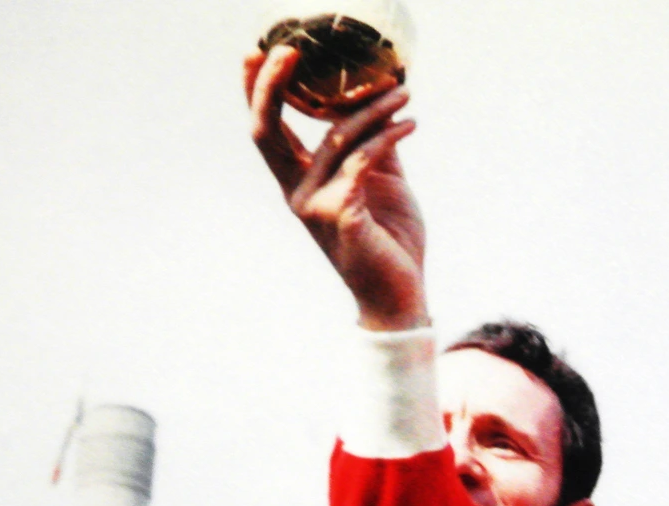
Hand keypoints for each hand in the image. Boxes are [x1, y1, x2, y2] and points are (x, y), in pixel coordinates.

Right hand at [244, 46, 426, 330]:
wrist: (399, 294)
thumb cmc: (389, 241)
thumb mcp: (380, 185)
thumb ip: (373, 148)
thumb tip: (377, 105)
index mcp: (299, 184)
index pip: (268, 131)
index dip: (259, 92)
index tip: (259, 52)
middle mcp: (297, 193)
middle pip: (268, 129)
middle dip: (273, 85)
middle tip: (289, 48)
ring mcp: (315, 205)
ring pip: (337, 138)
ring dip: (374, 109)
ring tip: (404, 93)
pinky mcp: (342, 214)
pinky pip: (363, 160)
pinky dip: (388, 136)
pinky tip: (409, 124)